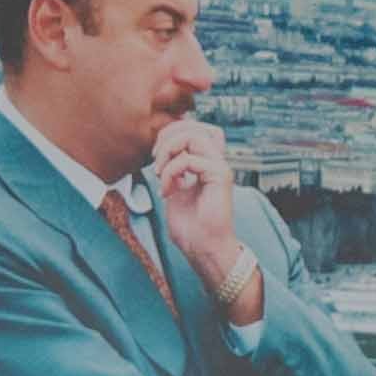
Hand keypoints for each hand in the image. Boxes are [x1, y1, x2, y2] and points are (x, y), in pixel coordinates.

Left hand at [146, 118, 260, 312]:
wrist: (203, 249)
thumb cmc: (190, 227)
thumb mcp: (173, 188)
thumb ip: (171, 166)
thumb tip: (161, 148)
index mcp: (206, 163)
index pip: (193, 128)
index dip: (171, 133)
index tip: (155, 158)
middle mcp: (215, 162)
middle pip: (194, 126)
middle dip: (167, 137)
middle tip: (155, 162)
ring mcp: (220, 167)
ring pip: (194, 135)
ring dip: (168, 151)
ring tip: (159, 173)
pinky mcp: (220, 177)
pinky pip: (190, 160)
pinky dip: (171, 172)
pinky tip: (167, 191)